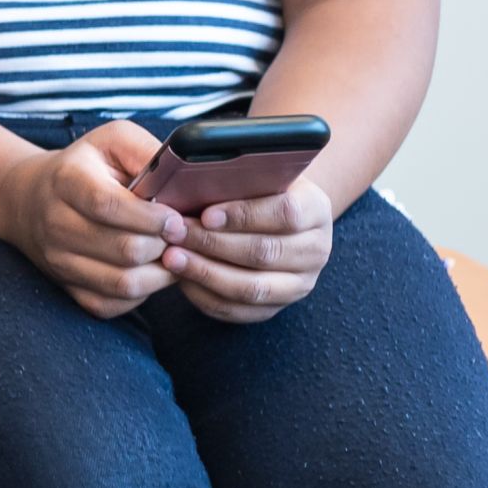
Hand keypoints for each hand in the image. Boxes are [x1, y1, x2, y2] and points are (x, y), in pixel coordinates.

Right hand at [0, 121, 181, 317]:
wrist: (29, 200)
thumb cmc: (85, 168)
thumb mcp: (111, 141)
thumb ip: (146, 151)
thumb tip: (182, 177)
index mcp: (67, 181)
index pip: (108, 205)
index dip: (150, 217)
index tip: (176, 218)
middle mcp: (55, 224)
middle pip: (124, 250)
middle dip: (164, 245)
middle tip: (180, 235)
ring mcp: (58, 260)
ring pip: (123, 283)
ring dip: (160, 273)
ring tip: (171, 254)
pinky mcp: (66, 287)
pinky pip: (113, 304)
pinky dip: (141, 294)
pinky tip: (148, 271)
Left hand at [167, 176, 336, 324]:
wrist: (275, 220)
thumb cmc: (256, 192)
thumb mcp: (257, 177)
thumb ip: (238, 180)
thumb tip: (194, 180)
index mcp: (315, 210)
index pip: (286, 214)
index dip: (244, 216)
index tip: (206, 215)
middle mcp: (315, 250)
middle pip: (264, 253)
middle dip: (213, 244)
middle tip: (175, 234)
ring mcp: (299, 284)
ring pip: (252, 288)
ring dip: (206, 273)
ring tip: (171, 257)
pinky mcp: (275, 307)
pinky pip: (239, 310)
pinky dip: (206, 296)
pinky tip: (181, 278)